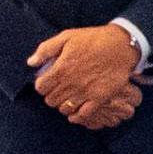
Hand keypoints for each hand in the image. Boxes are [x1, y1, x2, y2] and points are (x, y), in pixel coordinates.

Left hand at [28, 22, 146, 124]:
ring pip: (64, 109)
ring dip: (63, 104)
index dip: (42, 85)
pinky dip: (76, 116)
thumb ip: (45, 50)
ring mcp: (85, 93)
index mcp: (61, 68)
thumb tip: (31, 63)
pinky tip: (75, 112)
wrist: (121, 46)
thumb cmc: (93, 39)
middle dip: (51, 95)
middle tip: (57, 89)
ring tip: (67, 98)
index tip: (47, 82)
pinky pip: (83, 115)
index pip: (41, 87)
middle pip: (50, 100)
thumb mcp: (66, 37)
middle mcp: (71, 83)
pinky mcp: (99, 99)